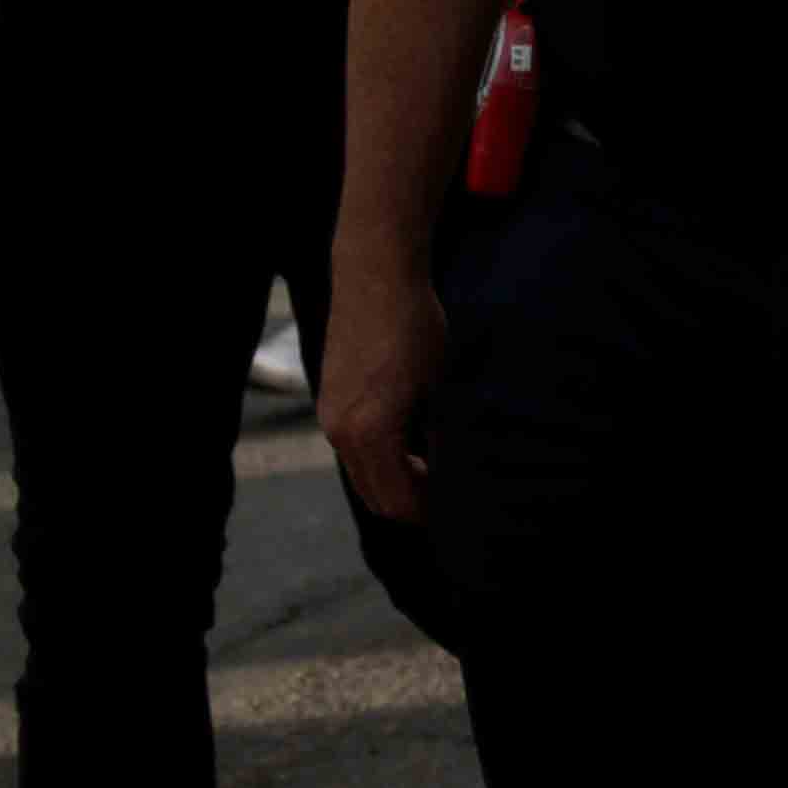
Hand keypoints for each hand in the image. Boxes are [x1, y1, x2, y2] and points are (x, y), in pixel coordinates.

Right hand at [320, 260, 445, 523]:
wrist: (375, 277)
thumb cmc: (417, 324)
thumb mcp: (440, 381)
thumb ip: (438, 431)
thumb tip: (447, 466)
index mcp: (371, 432)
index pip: (397, 497)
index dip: (427, 510)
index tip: (457, 506)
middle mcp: (341, 432)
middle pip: (374, 495)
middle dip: (409, 504)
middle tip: (448, 500)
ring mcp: (330, 417)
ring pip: (361, 474)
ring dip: (394, 481)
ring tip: (433, 474)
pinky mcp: (329, 401)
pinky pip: (353, 449)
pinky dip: (380, 459)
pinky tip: (411, 444)